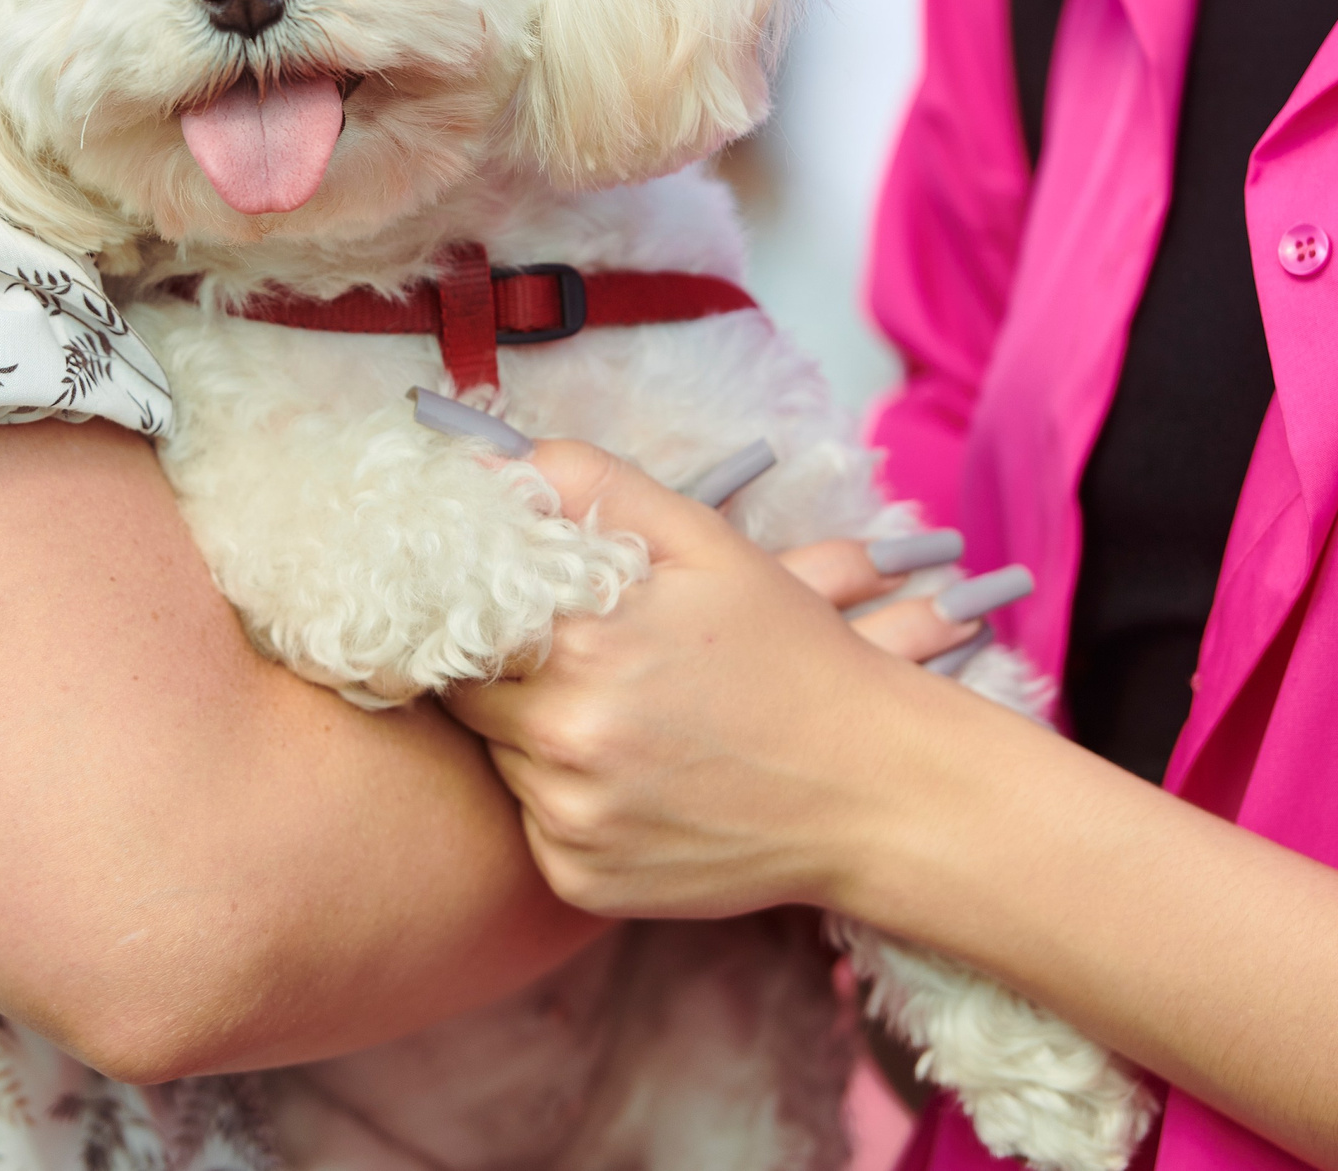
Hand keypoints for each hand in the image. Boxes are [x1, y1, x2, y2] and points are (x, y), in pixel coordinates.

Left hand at [447, 440, 986, 919]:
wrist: (872, 788)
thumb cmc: (790, 656)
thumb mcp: (707, 544)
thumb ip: (594, 486)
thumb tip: (491, 460)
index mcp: (584, 642)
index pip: (465, 616)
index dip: (484, 609)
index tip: (522, 612)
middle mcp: (567, 736)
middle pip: (470, 692)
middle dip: (513, 674)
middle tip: (586, 669)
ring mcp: (572, 817)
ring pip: (501, 759)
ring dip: (536, 738)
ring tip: (626, 724)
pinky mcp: (581, 878)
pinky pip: (534, 826)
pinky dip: (566, 803)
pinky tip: (634, 782)